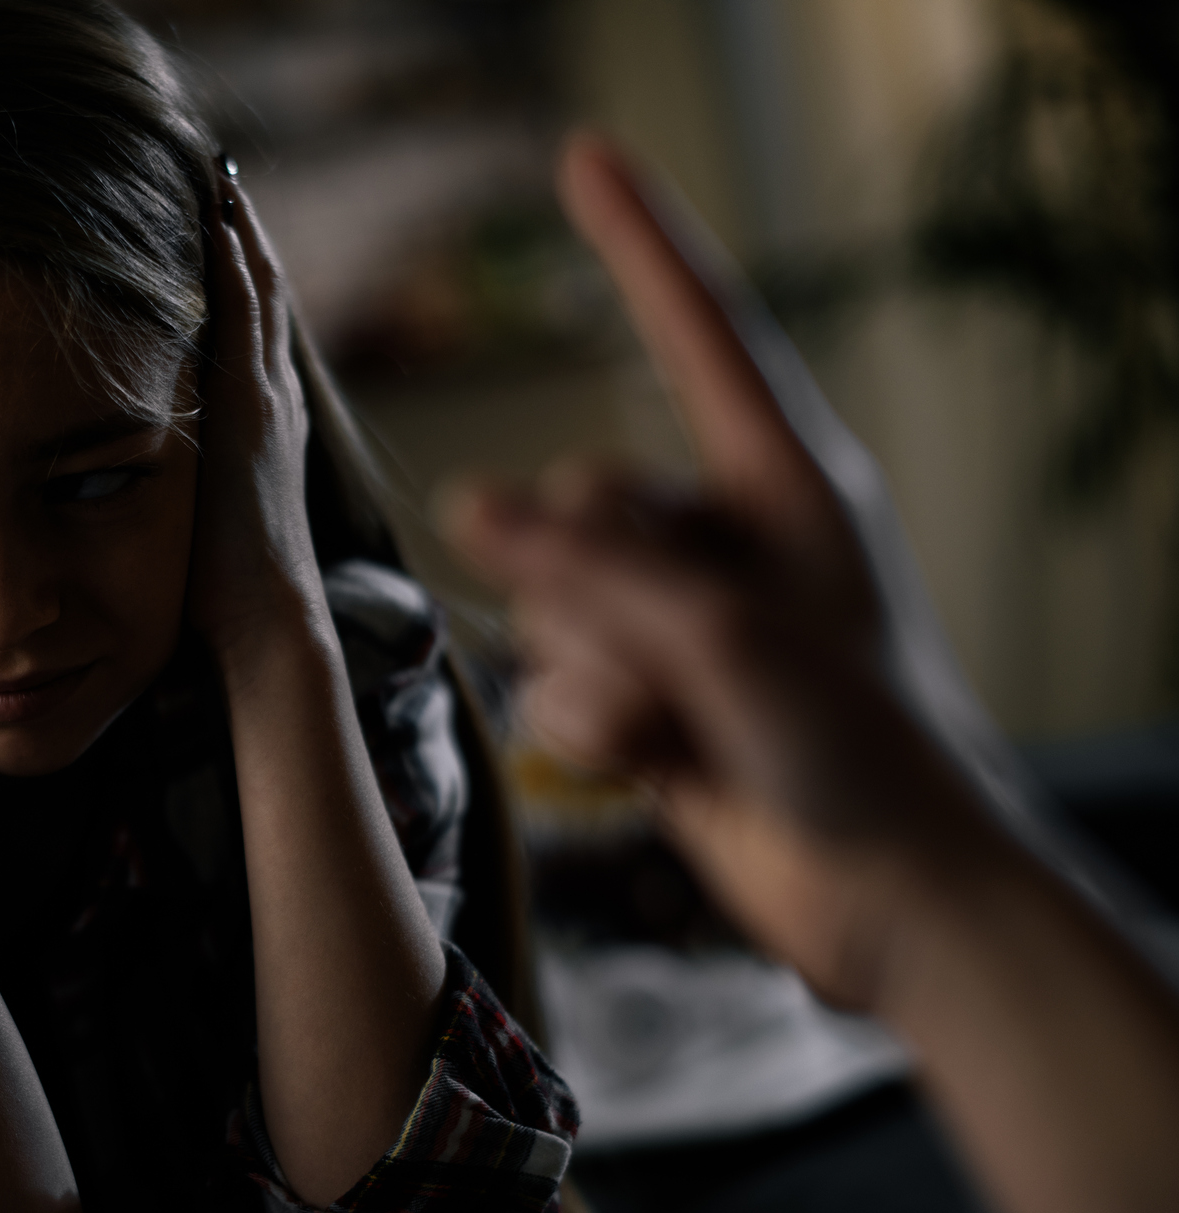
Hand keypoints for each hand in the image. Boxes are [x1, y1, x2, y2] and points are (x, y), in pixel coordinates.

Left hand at [188, 180, 325, 669]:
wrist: (263, 621)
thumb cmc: (224, 598)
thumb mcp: (198, 523)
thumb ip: (181, 488)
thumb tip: (126, 481)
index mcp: (262, 432)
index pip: (248, 339)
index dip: (238, 284)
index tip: (217, 232)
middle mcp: (273, 406)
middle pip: (261, 301)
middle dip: (243, 241)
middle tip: (222, 180)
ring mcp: (268, 402)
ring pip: (258, 296)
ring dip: (241, 235)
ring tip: (220, 180)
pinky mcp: (253, 407)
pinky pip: (244, 315)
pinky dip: (235, 263)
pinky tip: (218, 219)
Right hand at [443, 135, 1008, 1010]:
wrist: (894, 898)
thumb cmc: (859, 746)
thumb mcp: (723, 633)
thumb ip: (589, 565)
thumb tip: (474, 506)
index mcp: (786, 482)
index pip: (700, 332)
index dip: (640, 241)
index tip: (582, 157)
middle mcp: (725, 540)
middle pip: (581, 497)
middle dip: (589, 580)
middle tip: (658, 648)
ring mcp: (680, 623)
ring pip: (550, 602)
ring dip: (594, 671)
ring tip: (677, 727)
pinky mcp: (649, 698)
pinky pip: (551, 679)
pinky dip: (590, 727)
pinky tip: (656, 769)